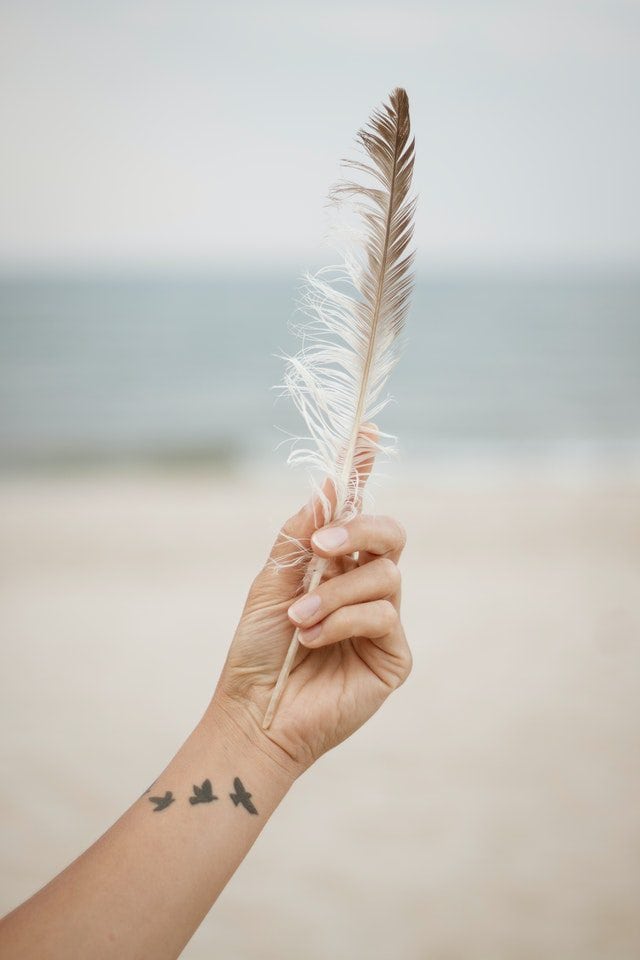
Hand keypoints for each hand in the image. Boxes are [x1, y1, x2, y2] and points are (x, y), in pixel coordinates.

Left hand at [211, 472, 410, 778]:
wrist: (253, 711)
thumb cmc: (257, 649)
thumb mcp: (271, 581)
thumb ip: (299, 535)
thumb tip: (327, 486)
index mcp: (336, 565)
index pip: (357, 511)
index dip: (363, 471)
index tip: (364, 433)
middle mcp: (365, 586)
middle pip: (390, 534)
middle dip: (361, 529)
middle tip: (321, 546)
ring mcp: (382, 620)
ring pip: (385, 575)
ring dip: (334, 593)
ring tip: (297, 620)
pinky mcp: (394, 655)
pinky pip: (384, 615)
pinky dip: (343, 620)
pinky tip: (311, 640)